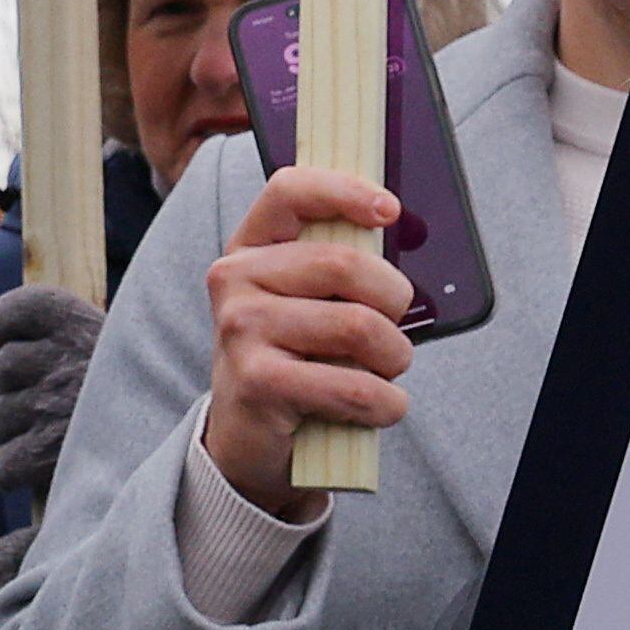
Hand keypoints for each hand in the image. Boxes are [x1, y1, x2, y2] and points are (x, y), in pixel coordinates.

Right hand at [198, 167, 416, 519]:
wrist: (252, 437)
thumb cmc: (297, 359)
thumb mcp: (308, 300)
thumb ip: (340, 262)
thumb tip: (392, 219)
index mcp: (251, 247)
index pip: (290, 191)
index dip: (344, 191)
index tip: (389, 211)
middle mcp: (235, 279)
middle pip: (344, 264)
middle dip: (393, 300)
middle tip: (394, 329)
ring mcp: (240, 329)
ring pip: (358, 327)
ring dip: (394, 357)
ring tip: (383, 371)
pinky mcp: (257, 382)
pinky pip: (354, 386)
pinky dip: (386, 403)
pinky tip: (379, 407)